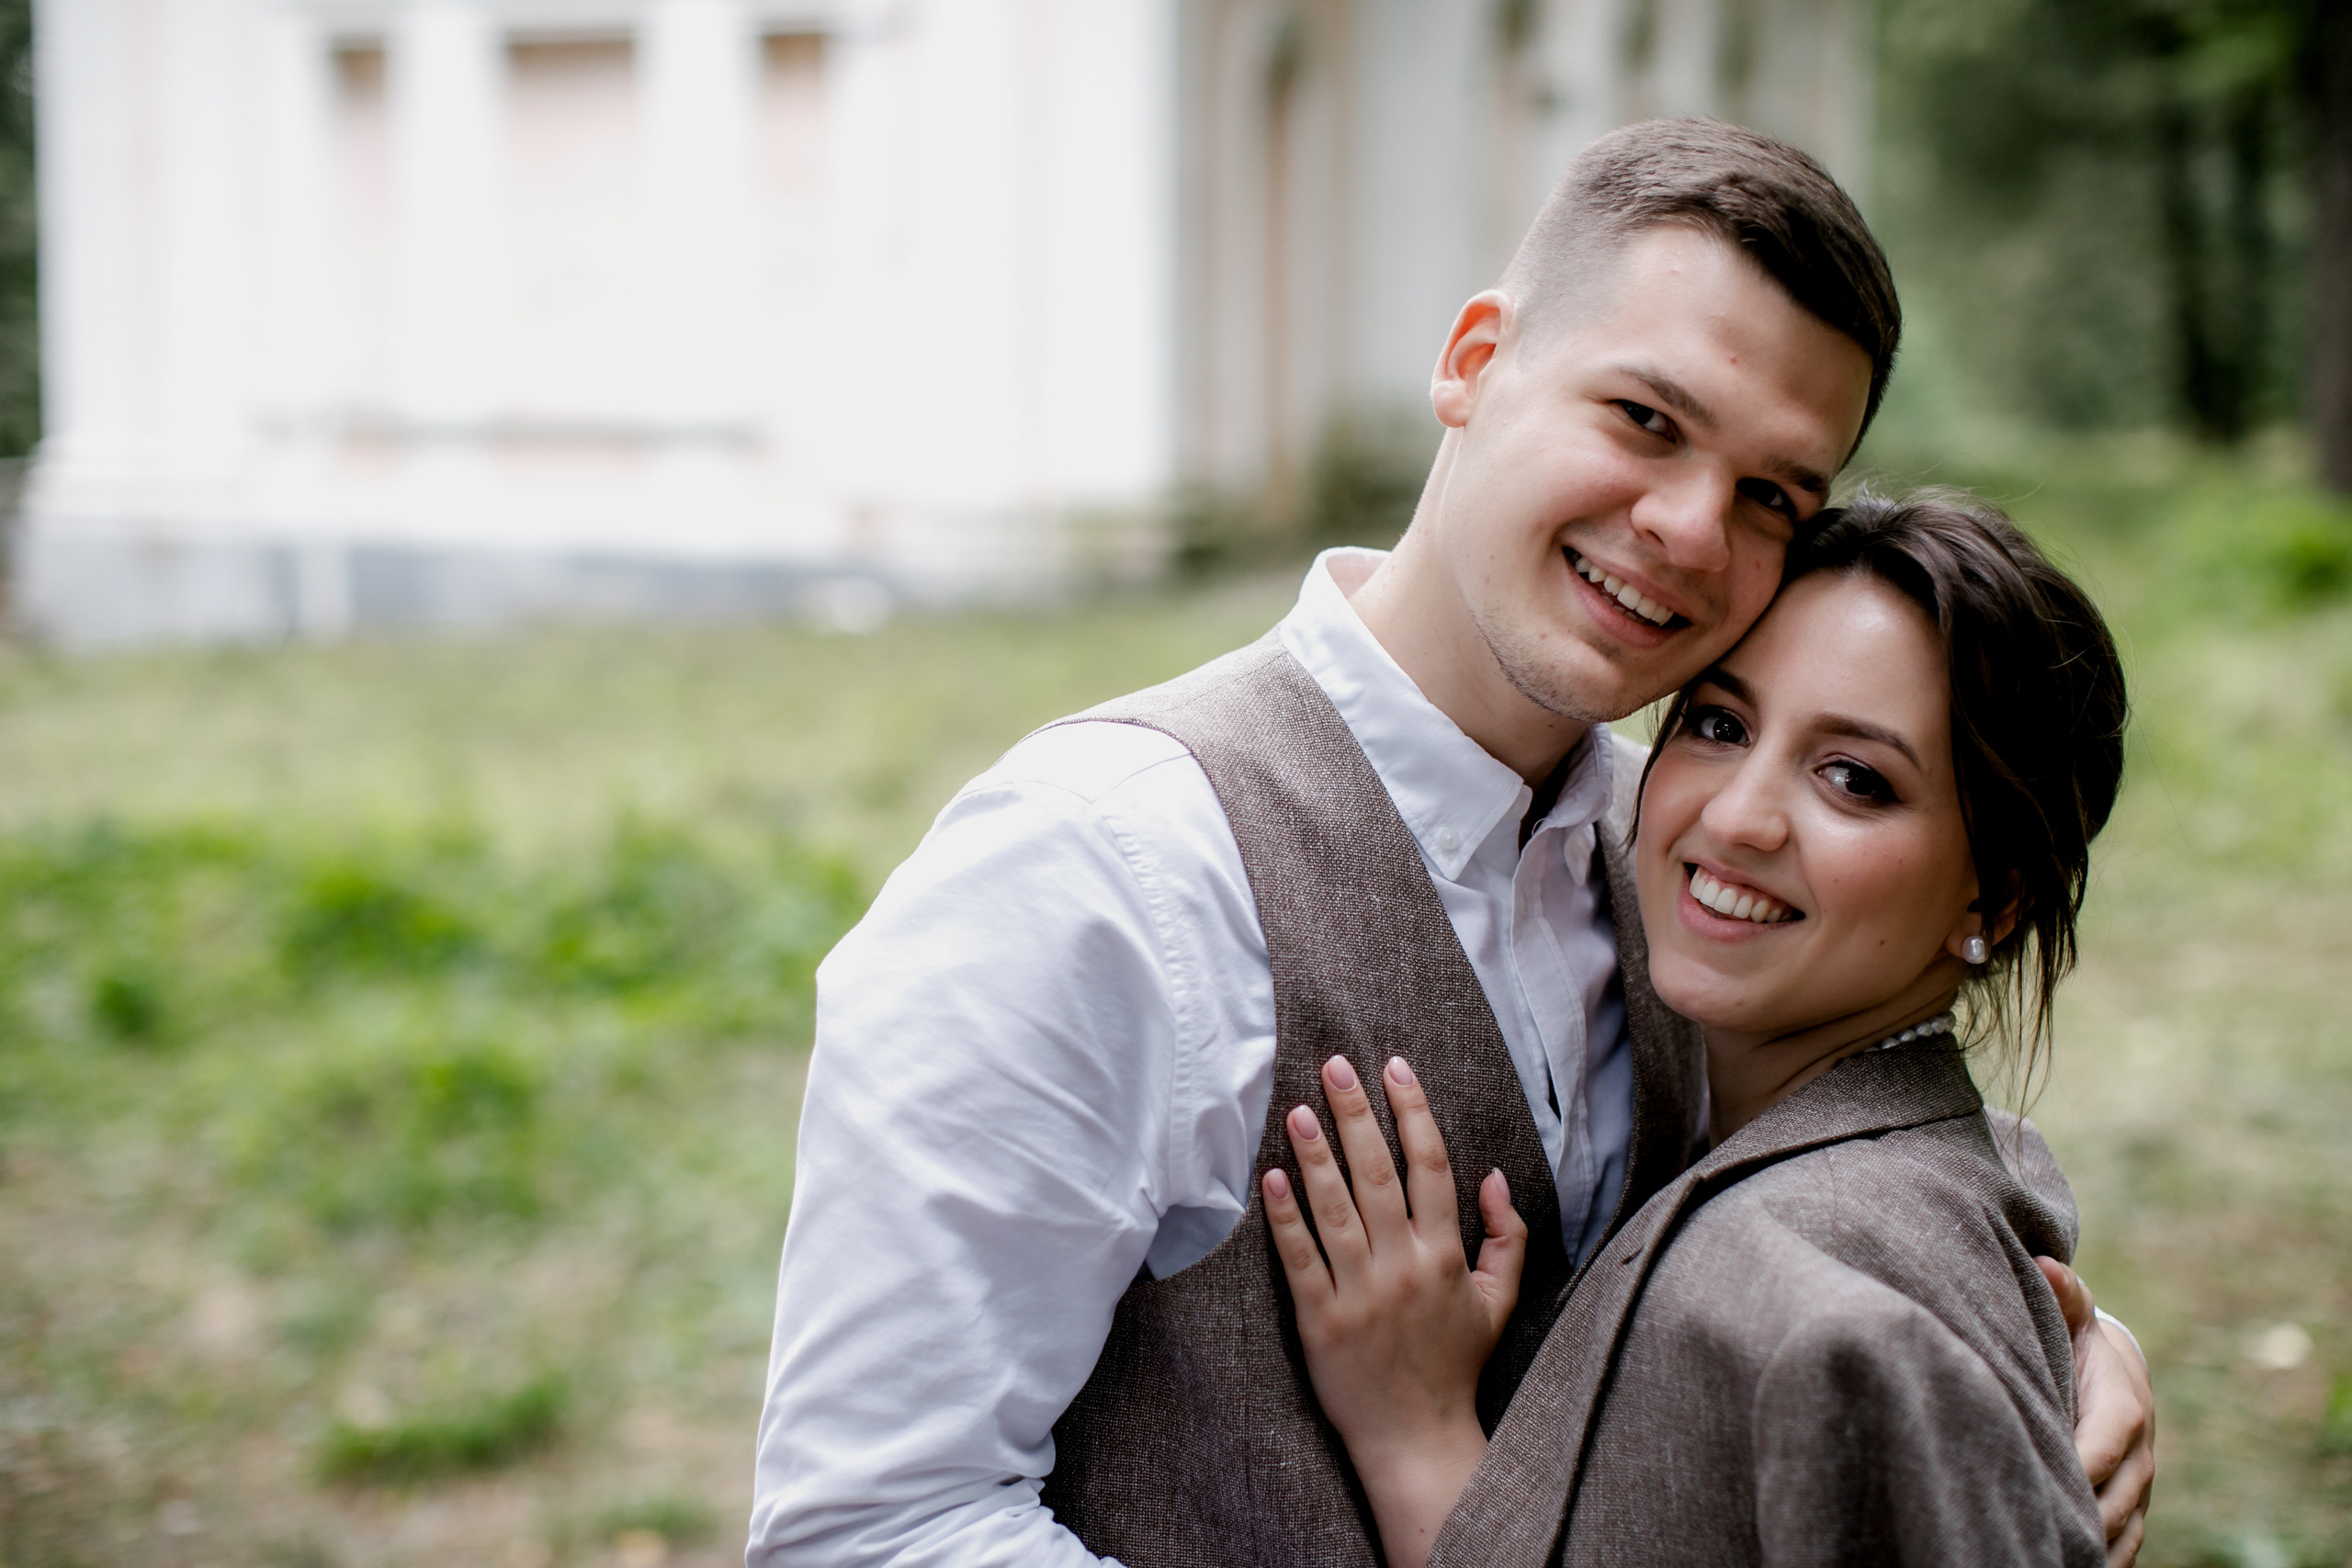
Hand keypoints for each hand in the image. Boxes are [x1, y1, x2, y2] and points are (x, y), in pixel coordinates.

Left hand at [1263, 1054, 1526, 1567]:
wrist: (1419, 1440)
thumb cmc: (1456, 1366)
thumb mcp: (1498, 1301)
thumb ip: (1506, 1237)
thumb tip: (1495, 1176)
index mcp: (1446, 1255)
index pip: (1431, 1166)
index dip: (1413, 1111)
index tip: (1394, 1068)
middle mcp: (1404, 1266)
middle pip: (1377, 1173)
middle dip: (1356, 1113)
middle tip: (1335, 1064)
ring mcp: (1360, 1293)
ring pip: (1335, 1208)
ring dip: (1316, 1154)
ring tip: (1298, 1109)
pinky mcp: (1321, 1321)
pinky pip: (1301, 1259)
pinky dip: (1285, 1218)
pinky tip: (1271, 1179)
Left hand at [2038, 1257, 2154, 1567]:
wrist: (2106, 1367)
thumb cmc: (2072, 1336)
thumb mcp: (2069, 1312)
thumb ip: (2062, 1295)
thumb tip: (2047, 1266)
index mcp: (2126, 1409)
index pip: (2105, 1447)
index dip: (2076, 1466)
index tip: (2038, 1479)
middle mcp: (2139, 1457)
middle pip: (2113, 1501)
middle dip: (2077, 1516)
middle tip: (2028, 1525)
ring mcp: (2135, 1490)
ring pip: (2118, 1532)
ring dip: (2085, 1546)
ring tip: (2039, 1552)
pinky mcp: (2126, 1512)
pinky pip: (2118, 1549)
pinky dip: (2094, 1560)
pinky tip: (2055, 1561)